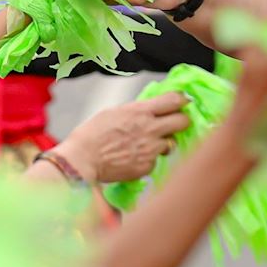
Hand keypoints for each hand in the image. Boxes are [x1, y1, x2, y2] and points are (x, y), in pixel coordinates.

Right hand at [54, 95, 190, 184]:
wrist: (82, 160)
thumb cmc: (92, 134)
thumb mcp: (114, 112)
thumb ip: (136, 111)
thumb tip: (149, 111)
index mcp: (141, 111)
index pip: (174, 100)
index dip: (182, 100)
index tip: (184, 102)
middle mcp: (150, 129)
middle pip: (183, 121)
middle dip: (181, 121)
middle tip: (174, 124)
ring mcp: (151, 149)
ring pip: (171, 143)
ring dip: (163, 143)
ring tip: (146, 145)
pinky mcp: (148, 166)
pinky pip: (156, 160)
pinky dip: (148, 159)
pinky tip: (133, 158)